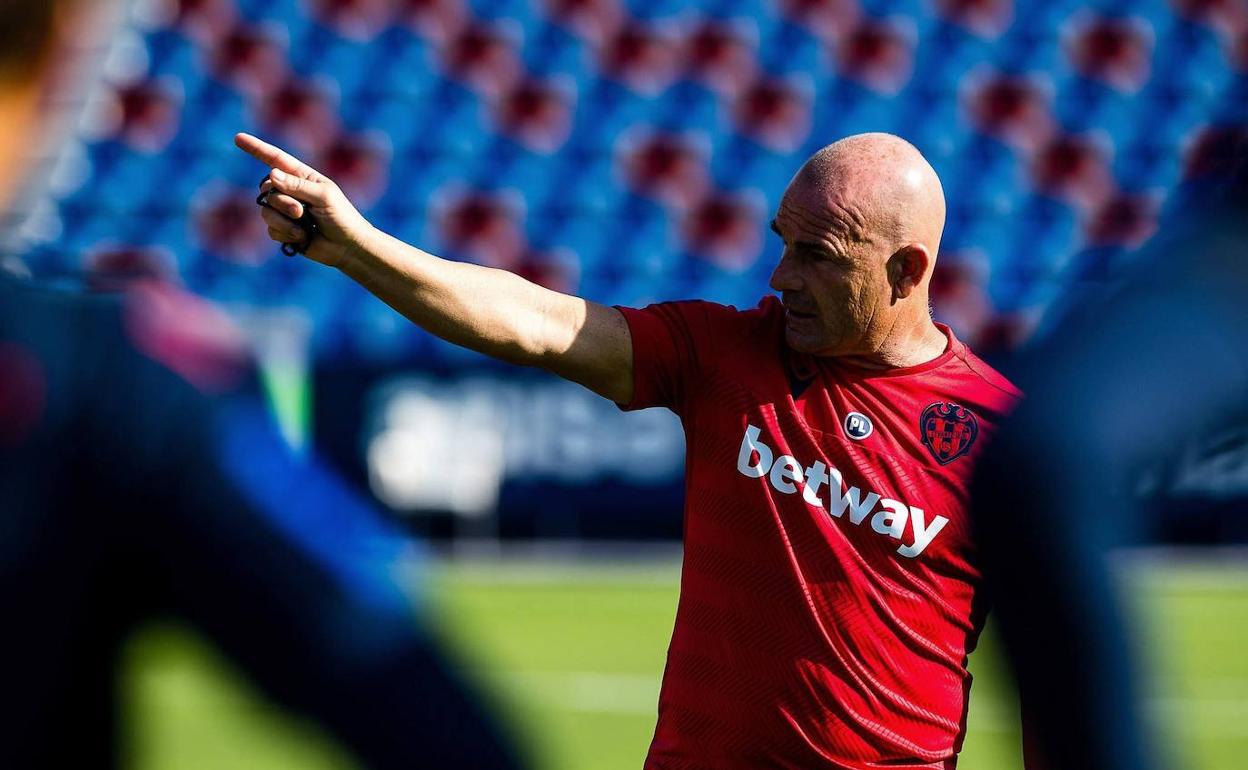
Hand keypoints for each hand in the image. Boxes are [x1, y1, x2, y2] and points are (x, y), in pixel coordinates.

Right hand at [234, 133, 375, 268]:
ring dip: (284, 221)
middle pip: (267, 189)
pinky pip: (271, 230)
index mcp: (302, 177)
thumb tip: (271, 174)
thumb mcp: (323, 196)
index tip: (238, 138)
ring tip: (303, 227)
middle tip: (300, 212)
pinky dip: (286, 234)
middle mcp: (291, 191)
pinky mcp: (284, 230)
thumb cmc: (342, 217)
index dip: (257, 149)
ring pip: (266, 211)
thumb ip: (297, 185)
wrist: (347, 247)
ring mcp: (286, 212)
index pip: (276, 159)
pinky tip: (302, 238)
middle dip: (281, 201)